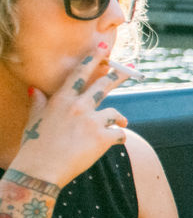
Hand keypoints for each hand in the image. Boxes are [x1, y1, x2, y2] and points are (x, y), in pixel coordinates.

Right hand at [10, 42, 128, 187]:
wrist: (39, 171)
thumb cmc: (34, 147)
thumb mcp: (33, 121)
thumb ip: (38, 103)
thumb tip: (34, 89)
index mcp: (60, 100)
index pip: (79, 74)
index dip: (92, 58)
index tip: (104, 46)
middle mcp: (77, 106)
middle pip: (103, 86)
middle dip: (119, 76)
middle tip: (133, 71)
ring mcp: (91, 121)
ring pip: (115, 113)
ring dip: (119, 119)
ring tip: (121, 123)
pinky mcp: (102, 138)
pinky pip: (119, 134)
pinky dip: (120, 137)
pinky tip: (117, 142)